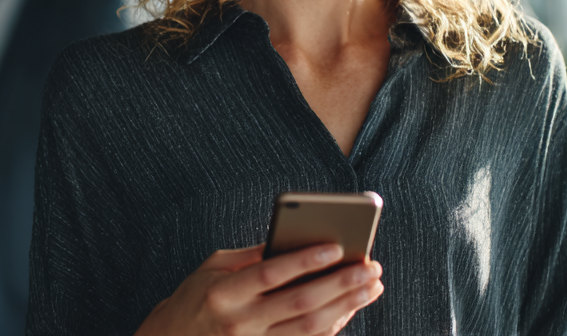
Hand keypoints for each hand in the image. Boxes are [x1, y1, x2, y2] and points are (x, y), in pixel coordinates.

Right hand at [136, 244, 382, 335]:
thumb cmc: (195, 298)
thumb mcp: (213, 268)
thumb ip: (252, 256)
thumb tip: (293, 240)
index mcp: (223, 293)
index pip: (270, 274)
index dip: (304, 261)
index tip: (336, 246)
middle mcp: (240, 322)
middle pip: (299, 303)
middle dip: (340, 284)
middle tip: (371, 267)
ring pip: (310, 328)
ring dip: (346, 307)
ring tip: (371, 287)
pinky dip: (332, 326)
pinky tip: (350, 308)